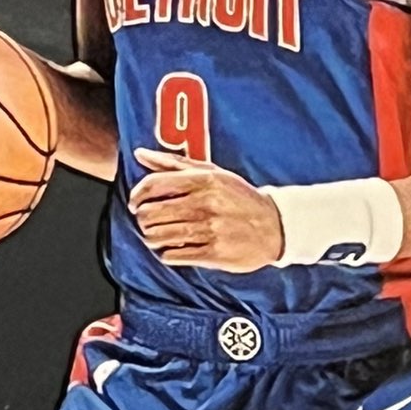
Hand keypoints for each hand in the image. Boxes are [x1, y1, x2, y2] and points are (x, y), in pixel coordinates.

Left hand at [127, 147, 282, 270]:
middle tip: (149, 220)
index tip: (136, 203)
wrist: (274, 226)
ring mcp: (209, 229)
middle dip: (143, 218)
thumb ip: (173, 163)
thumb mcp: (212, 173)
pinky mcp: (213, 253)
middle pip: (150, 213)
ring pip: (157, 236)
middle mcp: (205, 203)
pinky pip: (172, 255)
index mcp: (203, 180)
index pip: (153, 185)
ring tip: (160, 234)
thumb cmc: (239, 197)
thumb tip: (140, 154)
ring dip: (152, 237)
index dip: (137, 195)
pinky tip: (175, 247)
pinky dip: (166, 252)